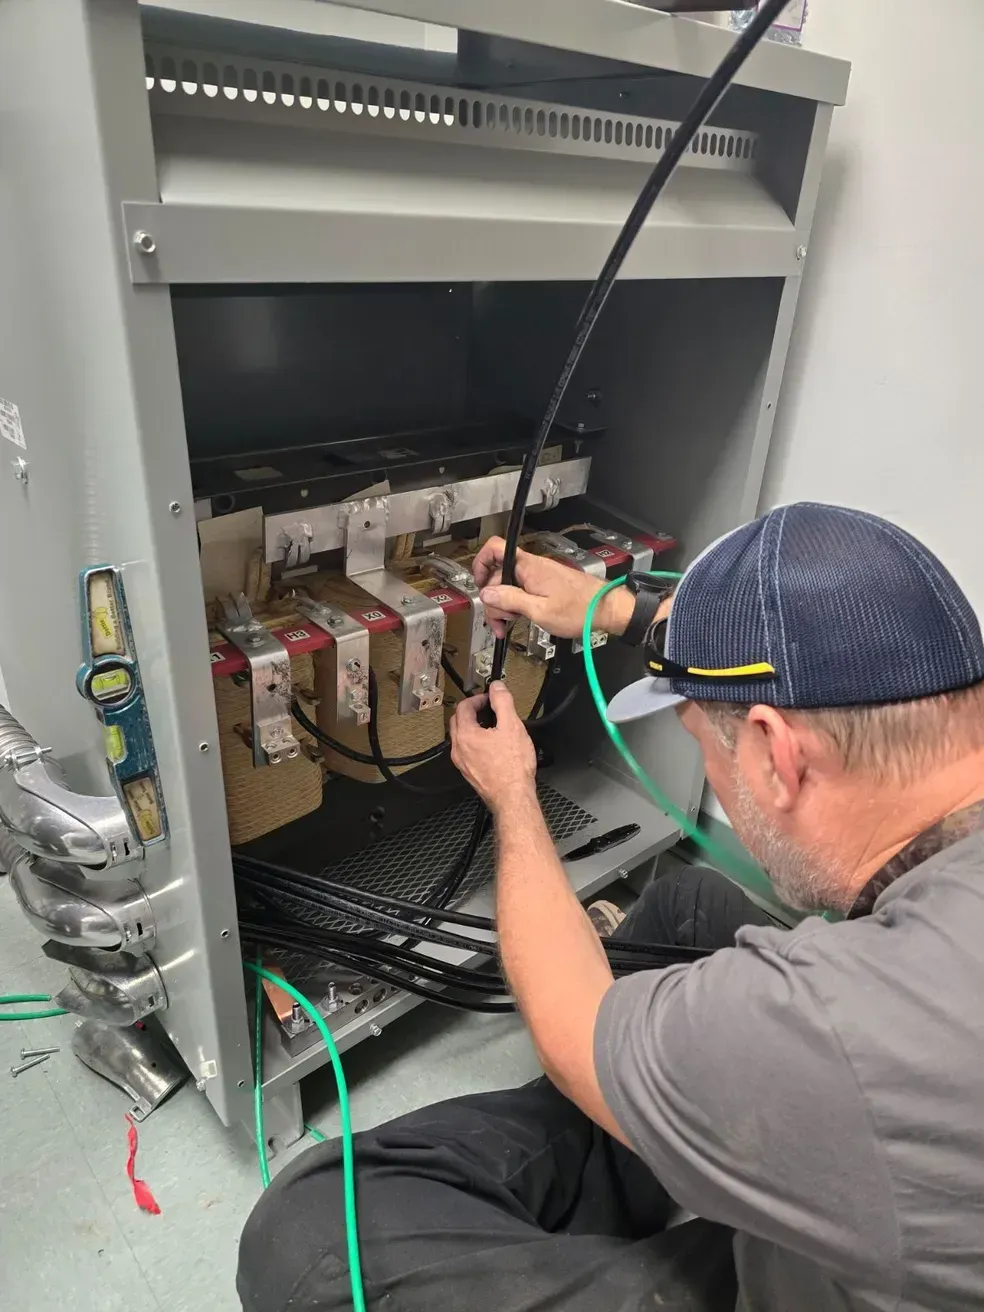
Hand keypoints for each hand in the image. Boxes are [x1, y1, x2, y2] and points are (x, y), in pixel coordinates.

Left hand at [450, 682, 536, 812]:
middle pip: (458, 721)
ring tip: (492, 726)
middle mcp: (458, 749)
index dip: (478, 698)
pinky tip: (492, 746)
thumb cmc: (513, 767)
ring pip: (461, 737)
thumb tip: (497, 687)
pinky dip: (475, 742)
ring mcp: (462, 763)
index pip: (463, 707)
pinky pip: (467, 751)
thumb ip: (502, 702)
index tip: (490, 698)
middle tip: (488, 709)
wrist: (513, 797)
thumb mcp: (512, 726)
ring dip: (473, 726)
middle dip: (472, 711)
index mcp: (465, 735)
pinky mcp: (469, 773)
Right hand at [472, 537, 632, 638]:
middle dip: (494, 599)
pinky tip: (520, 618)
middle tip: (498, 623)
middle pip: (499, 574)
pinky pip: (523, 589)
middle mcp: (532, 566)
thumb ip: (511, 600)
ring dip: (505, 605)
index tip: (478, 585)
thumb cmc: (580, 610)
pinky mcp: (545, 583)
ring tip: (509, 625)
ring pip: (510, 585)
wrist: (606, 609)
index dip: (480, 563)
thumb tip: (487, 593)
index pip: (495, 549)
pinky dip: (517, 604)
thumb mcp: (539, 611)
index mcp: (528, 567)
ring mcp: (539, 574)